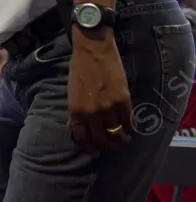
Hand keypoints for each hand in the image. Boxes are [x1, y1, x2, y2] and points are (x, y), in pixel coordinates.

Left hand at [67, 34, 132, 152]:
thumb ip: (74, 111)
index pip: (82, 138)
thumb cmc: (79, 69)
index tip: (94, 150)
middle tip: (111, 146)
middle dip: (107, 146)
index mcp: (76, 111)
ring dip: (121, 140)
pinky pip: (129, 122)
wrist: (93, 50)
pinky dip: (131, 128)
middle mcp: (92, 114)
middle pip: (101, 140)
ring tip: (123, 140)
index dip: (89, 147)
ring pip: (117, 134)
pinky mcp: (124, 102)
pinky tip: (131, 129)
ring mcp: (108, 109)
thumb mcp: (71, 92)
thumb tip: (75, 126)